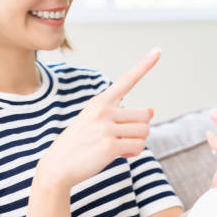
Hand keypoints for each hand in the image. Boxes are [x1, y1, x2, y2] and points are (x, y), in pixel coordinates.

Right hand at [37, 48, 159, 188]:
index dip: (144, 65)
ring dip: (137, 142)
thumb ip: (121, 114)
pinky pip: (138, 146)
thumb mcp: (94, 121)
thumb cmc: (79, 144)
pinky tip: (120, 155)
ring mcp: (106, 127)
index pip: (126, 80)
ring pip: (144, 131)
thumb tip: (152, 111)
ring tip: (120, 147)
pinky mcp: (110, 145)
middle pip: (145, 115)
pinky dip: (133, 153)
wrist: (58, 166)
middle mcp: (103, 110)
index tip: (158, 50)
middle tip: (124, 138)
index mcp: (99, 101)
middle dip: (140, 128)